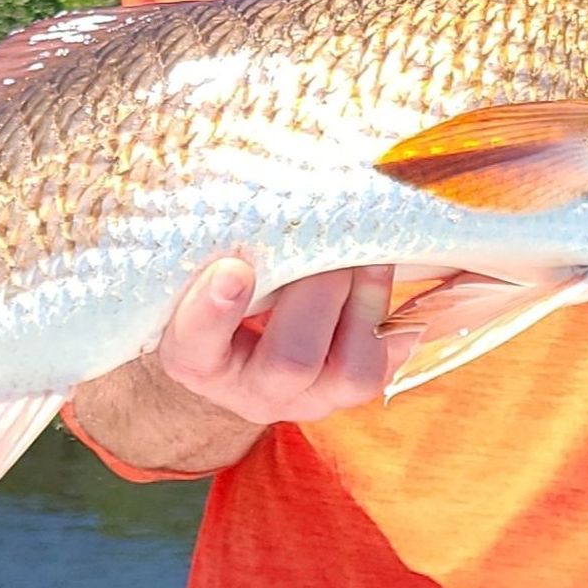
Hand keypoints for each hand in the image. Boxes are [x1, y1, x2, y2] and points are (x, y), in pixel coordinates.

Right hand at [155, 257, 414, 423]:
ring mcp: (309, 398)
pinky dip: (392, 314)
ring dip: (366, 302)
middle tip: (328, 237)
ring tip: (366, 254)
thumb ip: (220, 242)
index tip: (234, 268)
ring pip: (352, 374)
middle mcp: (252, 392)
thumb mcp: (200, 264)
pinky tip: (380, 272)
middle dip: (318, 293)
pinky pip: (387, 364)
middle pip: (290, 362)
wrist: (250, 329)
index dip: (215, 312)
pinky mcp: (353, 389)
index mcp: (194, 359)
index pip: (195, 347)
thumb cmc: (218, 277)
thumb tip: (261, 189)